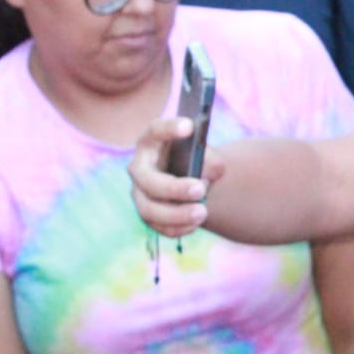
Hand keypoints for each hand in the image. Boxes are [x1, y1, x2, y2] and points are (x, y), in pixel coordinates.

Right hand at [127, 117, 222, 238]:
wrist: (192, 181)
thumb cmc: (195, 160)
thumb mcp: (205, 155)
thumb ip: (211, 160)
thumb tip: (213, 170)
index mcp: (152, 143)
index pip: (155, 131)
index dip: (169, 128)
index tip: (189, 126)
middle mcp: (140, 168)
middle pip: (149, 181)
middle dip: (174, 188)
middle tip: (200, 189)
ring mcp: (141, 194)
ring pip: (150, 210)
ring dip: (176, 214)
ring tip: (202, 212)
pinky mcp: (149, 215)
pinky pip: (159, 227)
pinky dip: (178, 227)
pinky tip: (195, 224)